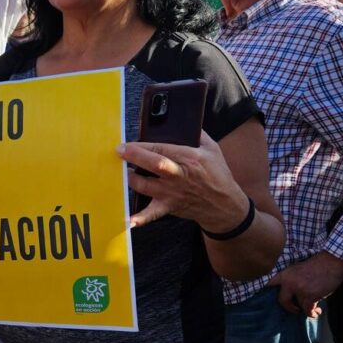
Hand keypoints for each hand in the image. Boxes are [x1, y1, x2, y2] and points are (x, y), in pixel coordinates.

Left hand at [118, 130, 247, 229]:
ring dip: (130, 179)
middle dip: (134, 157)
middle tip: (119, 151)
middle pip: (154, 165)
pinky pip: (152, 214)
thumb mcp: (212, 150)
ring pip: (145, 186)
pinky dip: (140, 218)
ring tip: (123, 172)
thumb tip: (183, 122)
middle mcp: (179, 176)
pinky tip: (128, 220)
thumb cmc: (217, 174)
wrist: (224, 205)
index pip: (162, 149)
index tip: (127, 143)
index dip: (143, 145)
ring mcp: (172, 193)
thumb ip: (198, 135)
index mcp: (190, 158)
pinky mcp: (169, 207)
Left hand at [269, 252, 342, 317]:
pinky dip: (312, 313)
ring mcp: (299, 289)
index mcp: (284, 274)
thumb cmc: (316, 266)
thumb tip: (289, 294)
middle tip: (294, 309)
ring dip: (306, 310)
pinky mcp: (310, 295)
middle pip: (282, 301)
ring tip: (314, 310)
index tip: (257, 298)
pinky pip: (307, 310)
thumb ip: (290, 279)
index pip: (269, 283)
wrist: (331, 262)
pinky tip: (317, 312)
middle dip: (289, 308)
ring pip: (298, 306)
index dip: (262, 291)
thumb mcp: (297, 270)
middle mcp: (289, 282)